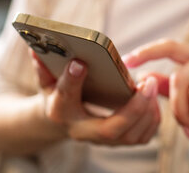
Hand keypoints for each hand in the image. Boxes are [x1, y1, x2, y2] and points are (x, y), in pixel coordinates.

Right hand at [31, 50, 160, 145]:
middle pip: (109, 129)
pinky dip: (152, 118)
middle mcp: (82, 132)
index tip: (80, 62)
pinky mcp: (118, 142)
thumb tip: (35, 47)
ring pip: (131, 136)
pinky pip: (142, 136)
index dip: (71, 80)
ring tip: (151, 84)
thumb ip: (43, 65)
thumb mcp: (46, 79)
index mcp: (60, 112)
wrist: (61, 121)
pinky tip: (153, 96)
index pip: (64, 97)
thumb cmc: (56, 94)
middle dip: (132, 108)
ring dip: (146, 111)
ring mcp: (101, 141)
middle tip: (147, 82)